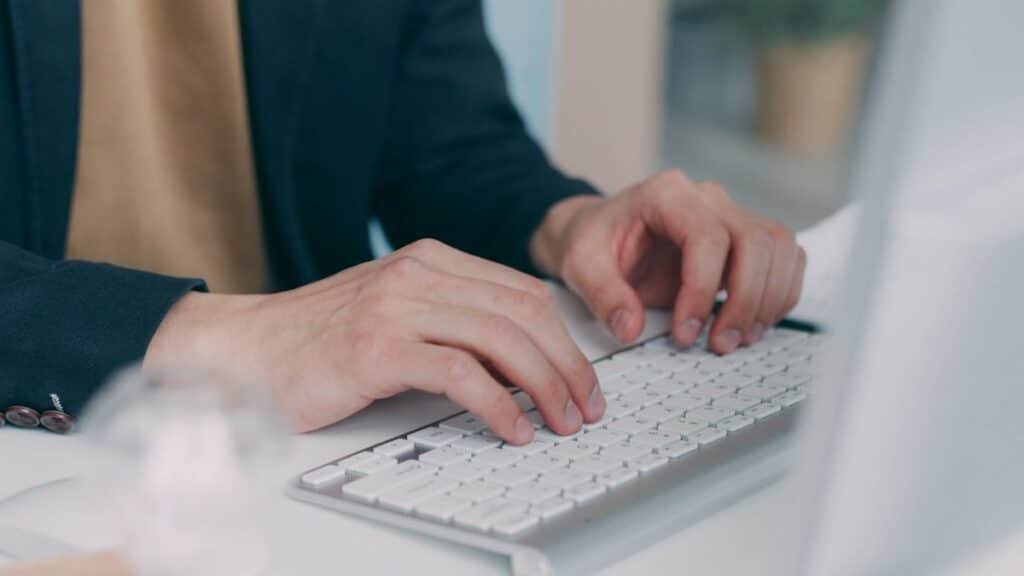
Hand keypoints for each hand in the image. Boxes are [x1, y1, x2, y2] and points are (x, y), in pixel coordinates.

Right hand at [145, 240, 602, 440]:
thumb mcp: (397, 311)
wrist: (247, 347)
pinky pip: (460, 374)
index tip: (582, 377)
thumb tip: (522, 361)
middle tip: (585, 406)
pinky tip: (512, 428)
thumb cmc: (322, 337)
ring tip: (560, 422)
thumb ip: (453, 319)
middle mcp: (420, 273)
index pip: (524, 292)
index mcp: (432, 259)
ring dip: (544, 386)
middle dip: (567, 365)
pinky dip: (498, 405)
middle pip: (524, 313)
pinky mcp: (378, 347)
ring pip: (502, 338)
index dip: (565, 338)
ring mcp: (398, 306)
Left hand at [531, 169, 805, 353]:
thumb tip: (630, 328)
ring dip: (768, 299)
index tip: (685, 332)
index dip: (703, 290)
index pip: (708, 237)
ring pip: (779, 247)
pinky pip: (784, 258)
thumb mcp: (580, 265)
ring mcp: (731, 215)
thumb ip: (603, 295)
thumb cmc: (593, 242)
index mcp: (666, 195)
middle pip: (755, 241)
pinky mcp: (745, 238)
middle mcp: (707, 199)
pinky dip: (779, 293)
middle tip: (719, 344)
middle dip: (745, 301)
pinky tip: (753, 323)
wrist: (600, 232)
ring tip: (738, 339)